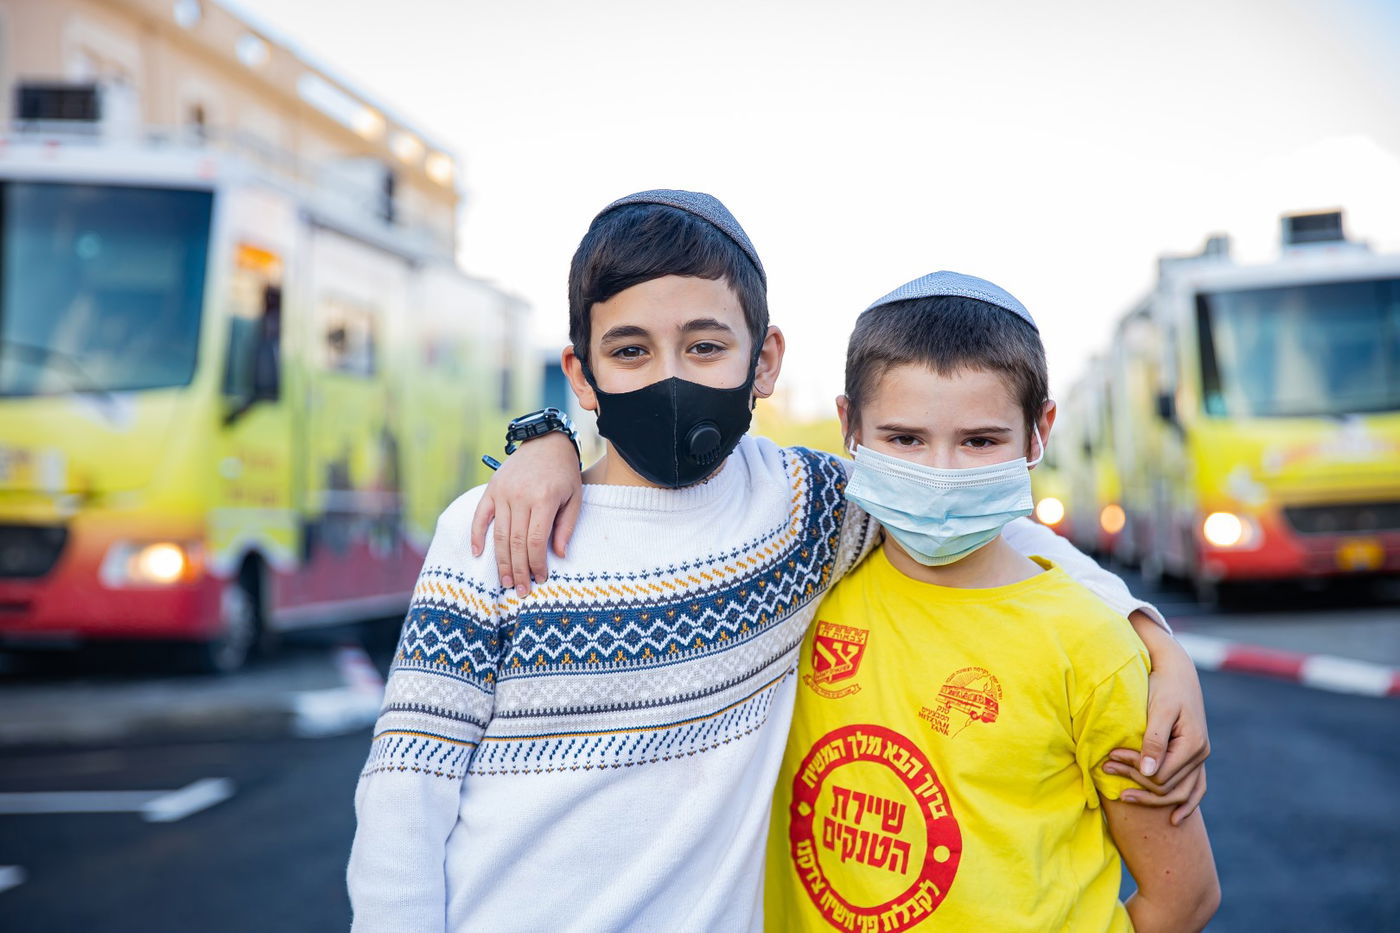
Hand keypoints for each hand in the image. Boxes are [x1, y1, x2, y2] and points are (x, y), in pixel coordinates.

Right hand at [470, 433, 582, 595]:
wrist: (547, 441)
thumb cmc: (564, 473)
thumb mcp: (575, 498)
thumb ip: (566, 526)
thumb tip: (558, 555)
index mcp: (543, 499)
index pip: (535, 541)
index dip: (536, 563)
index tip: (540, 579)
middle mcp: (520, 496)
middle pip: (515, 542)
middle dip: (518, 570)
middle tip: (520, 590)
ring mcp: (503, 492)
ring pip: (499, 534)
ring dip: (501, 561)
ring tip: (505, 581)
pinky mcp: (491, 489)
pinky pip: (480, 516)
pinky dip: (476, 535)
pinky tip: (477, 554)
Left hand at [1116, 615, 1211, 823]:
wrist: (1177, 670)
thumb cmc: (1164, 685)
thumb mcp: (1158, 709)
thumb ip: (1153, 741)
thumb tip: (1147, 772)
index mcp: (1192, 744)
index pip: (1160, 775)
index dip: (1133, 771)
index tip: (1108, 758)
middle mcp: (1200, 754)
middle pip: (1166, 786)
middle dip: (1135, 782)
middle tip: (1104, 769)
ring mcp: (1200, 758)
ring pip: (1179, 792)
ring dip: (1150, 797)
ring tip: (1121, 795)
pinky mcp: (1194, 757)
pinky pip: (1195, 789)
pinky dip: (1186, 805)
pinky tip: (1173, 820)